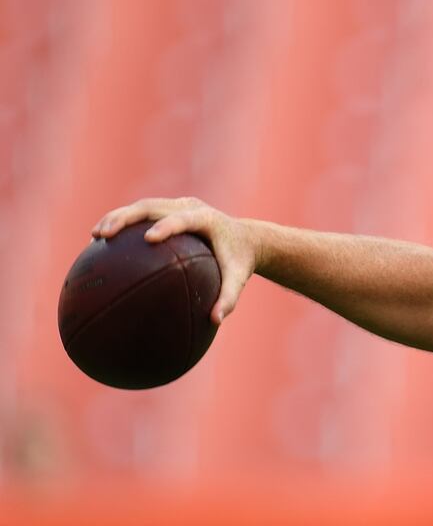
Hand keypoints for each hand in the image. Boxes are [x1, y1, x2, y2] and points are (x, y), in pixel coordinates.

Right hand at [91, 197, 257, 324]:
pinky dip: (122, 224)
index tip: (148, 238)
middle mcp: (190, 206)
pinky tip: (101, 243)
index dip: (167, 225)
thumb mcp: (238, 278)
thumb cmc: (239, 261)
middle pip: (153, 206)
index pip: (183, 218)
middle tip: (104, 235)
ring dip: (117, 217)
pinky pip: (142, 214)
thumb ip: (228, 297)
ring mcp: (177, 205)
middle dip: (126, 217)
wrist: (245, 239)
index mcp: (207, 219)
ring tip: (95, 236)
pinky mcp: (168, 209)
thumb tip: (215, 320)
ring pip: (142, 207)